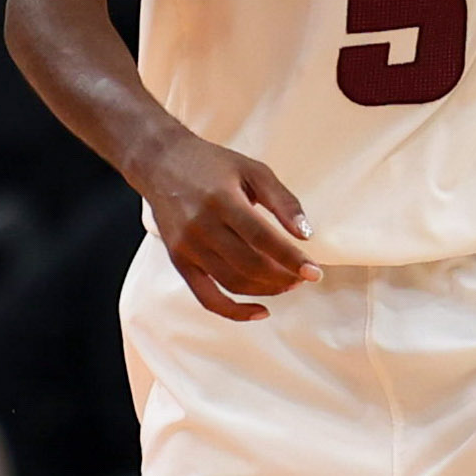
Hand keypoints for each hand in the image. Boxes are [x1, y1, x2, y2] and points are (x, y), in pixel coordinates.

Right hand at [131, 129, 317, 322]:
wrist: (161, 163)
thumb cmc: (212, 164)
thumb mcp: (253, 170)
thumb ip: (282, 200)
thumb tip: (305, 235)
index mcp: (222, 200)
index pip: (263, 238)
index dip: (292, 259)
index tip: (315, 271)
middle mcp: (201, 226)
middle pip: (250, 265)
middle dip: (283, 277)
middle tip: (302, 276)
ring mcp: (187, 247)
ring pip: (233, 283)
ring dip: (266, 290)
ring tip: (286, 284)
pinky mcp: (179, 261)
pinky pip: (207, 297)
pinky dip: (234, 311)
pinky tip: (260, 311)